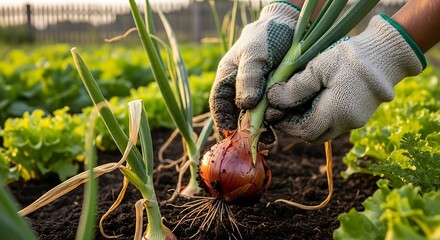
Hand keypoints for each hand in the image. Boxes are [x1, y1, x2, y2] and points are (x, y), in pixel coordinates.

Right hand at [209, 1, 299, 141]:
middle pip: (237, 115)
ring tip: (268, 138)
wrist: (292, 27)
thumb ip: (249, 78)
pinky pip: (273, 114)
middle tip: (251, 142)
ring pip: (256, 117)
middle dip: (243, 130)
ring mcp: (260, 94)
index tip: (229, 133)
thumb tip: (245, 105)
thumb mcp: (254, 54)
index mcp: (229, 78)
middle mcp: (242, 89)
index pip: (219, 103)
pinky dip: (276, 123)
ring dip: (261, 129)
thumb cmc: (266, 37)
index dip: (222, 120)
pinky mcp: (277, 97)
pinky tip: (281, 129)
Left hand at [265, 14, 425, 143]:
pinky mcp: (360, 115)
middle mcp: (347, 123)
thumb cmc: (350, 57)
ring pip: (325, 131)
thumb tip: (273, 100)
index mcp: (336, 113)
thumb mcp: (318, 68)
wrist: (386, 53)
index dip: (287, 125)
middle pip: (314, 136)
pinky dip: (321, 117)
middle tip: (283, 109)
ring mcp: (356, 121)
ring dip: (308, 122)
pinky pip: (335, 123)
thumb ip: (295, 88)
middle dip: (295, 126)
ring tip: (296, 102)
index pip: (305, 131)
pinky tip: (313, 99)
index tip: (275, 111)